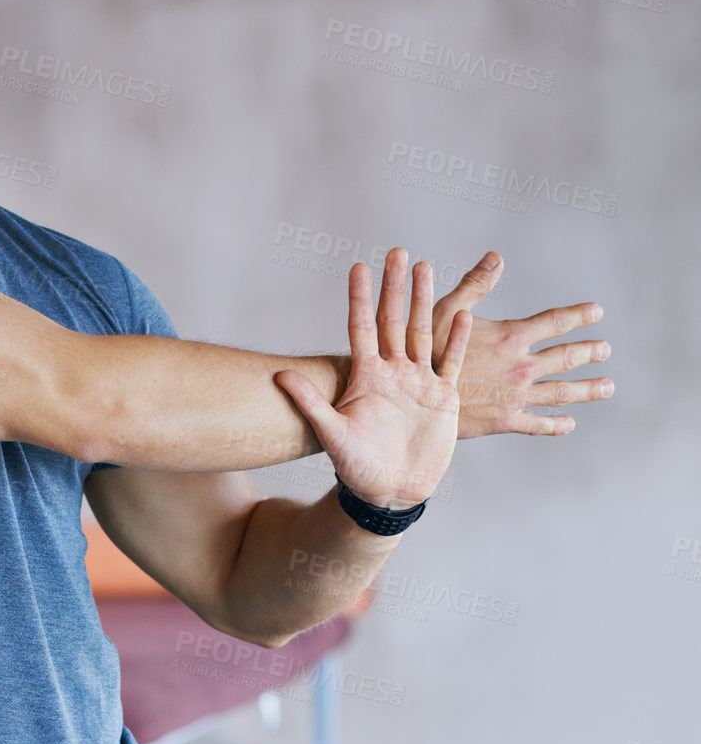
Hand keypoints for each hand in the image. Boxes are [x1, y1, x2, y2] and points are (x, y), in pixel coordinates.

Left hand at [273, 254, 470, 508]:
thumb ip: (310, 404)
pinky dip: (457, 339)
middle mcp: (391, 372)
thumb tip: (279, 377)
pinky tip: (463, 313)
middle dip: (395, 286)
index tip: (358, 267)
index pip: (361, 327)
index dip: (360, 298)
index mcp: (366, 377)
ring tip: (425, 267)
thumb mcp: (332, 434)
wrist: (391, 492)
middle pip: (393, 320)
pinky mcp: (442, 397)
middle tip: (397, 251)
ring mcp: (418, 382)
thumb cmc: (357, 468)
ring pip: (422, 332)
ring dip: (424, 301)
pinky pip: (450, 361)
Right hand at [428, 249, 613, 436]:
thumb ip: (475, 284)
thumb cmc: (425, 351)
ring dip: (587, 389)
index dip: (579, 316)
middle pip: (566, 358)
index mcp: (510, 338)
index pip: (555, 322)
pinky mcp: (505, 421)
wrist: (415, 398)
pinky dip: (556, 424)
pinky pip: (537, 423)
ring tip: (607, 386)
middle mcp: (520, 367)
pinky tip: (569, 424)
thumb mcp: (445, 310)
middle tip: (605, 349)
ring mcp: (515, 396)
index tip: (597, 312)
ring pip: (561, 393)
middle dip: (589, 352)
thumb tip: (496, 257)